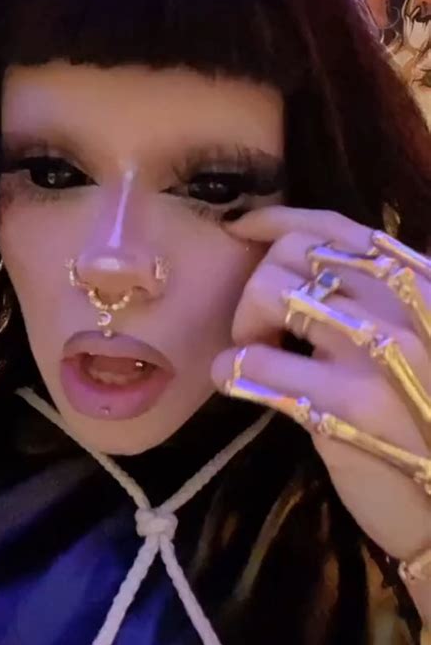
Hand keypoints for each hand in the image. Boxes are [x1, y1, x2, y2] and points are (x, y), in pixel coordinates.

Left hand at [211, 206, 430, 566]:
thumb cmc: (428, 424)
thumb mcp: (421, 343)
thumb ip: (380, 299)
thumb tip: (306, 258)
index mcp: (420, 287)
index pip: (337, 228)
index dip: (277, 220)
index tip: (242, 229)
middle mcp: (403, 308)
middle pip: (291, 254)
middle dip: (258, 287)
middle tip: (264, 332)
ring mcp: (375, 355)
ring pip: (268, 294)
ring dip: (245, 328)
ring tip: (259, 359)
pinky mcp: (344, 407)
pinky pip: (255, 365)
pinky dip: (232, 370)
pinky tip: (237, 383)